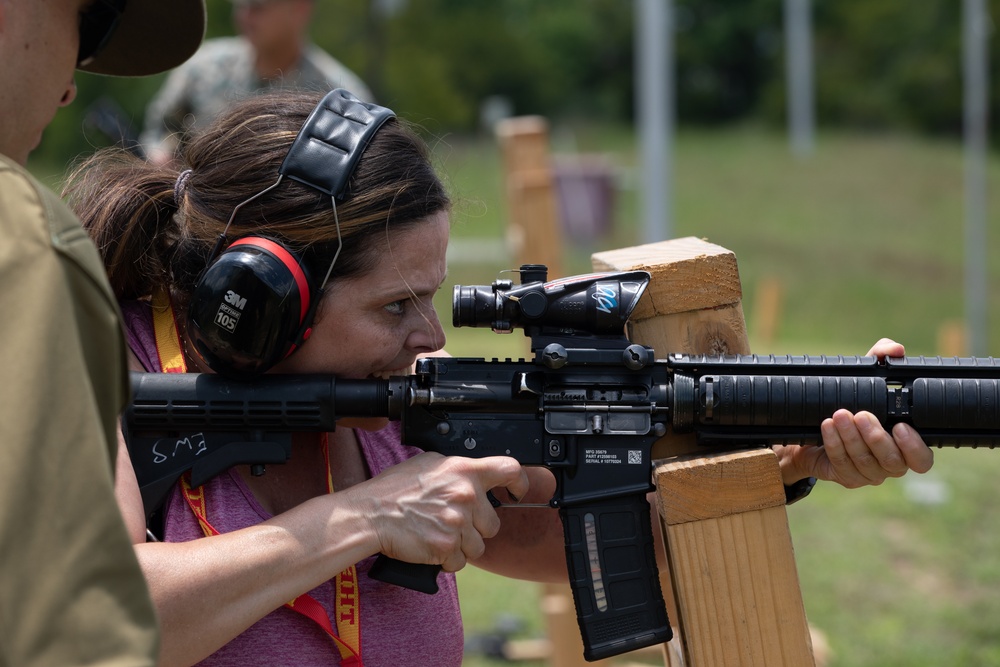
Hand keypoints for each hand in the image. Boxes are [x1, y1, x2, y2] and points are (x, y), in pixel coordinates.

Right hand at [352, 452, 528, 571]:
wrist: (371, 514)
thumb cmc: (394, 489)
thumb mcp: (429, 464)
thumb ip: (458, 471)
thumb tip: (474, 478)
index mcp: (464, 470)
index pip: (510, 470)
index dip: (519, 483)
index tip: (516, 492)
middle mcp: (466, 495)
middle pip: (493, 523)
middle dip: (476, 528)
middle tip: (452, 523)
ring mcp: (458, 522)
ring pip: (478, 547)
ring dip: (462, 546)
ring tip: (438, 534)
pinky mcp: (447, 547)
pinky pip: (460, 563)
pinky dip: (447, 560)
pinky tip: (431, 546)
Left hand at [775, 338, 933, 487]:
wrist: (815, 428)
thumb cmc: (851, 402)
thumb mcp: (865, 377)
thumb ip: (882, 359)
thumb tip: (895, 349)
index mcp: (905, 445)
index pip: (922, 459)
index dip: (914, 447)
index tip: (900, 426)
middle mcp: (891, 463)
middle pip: (892, 461)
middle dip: (876, 437)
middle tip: (860, 414)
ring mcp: (868, 473)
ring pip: (864, 463)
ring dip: (851, 438)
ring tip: (839, 415)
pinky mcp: (846, 477)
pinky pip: (841, 464)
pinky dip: (834, 443)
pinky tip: (827, 426)